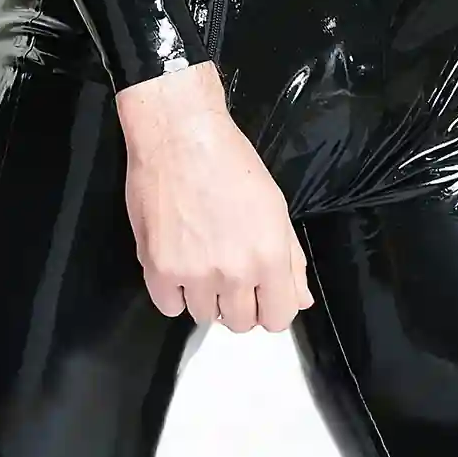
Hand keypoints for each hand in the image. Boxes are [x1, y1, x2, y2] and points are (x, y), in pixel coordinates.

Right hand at [115, 60, 314, 332]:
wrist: (179, 133)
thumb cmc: (230, 159)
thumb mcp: (274, 204)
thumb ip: (290, 258)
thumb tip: (300, 299)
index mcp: (268, 257)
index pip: (277, 319)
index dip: (270, 304)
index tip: (259, 289)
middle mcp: (234, 273)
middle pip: (240, 323)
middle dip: (237, 300)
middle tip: (227, 267)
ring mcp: (193, 274)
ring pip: (204, 316)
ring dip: (204, 294)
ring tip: (199, 256)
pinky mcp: (157, 269)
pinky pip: (169, 307)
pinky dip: (173, 291)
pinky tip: (177, 262)